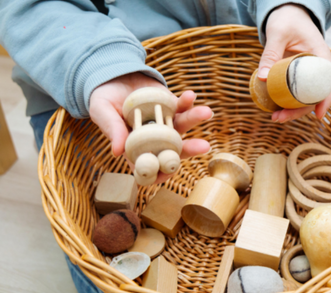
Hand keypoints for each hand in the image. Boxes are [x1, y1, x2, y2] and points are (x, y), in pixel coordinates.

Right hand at [89, 72, 212, 182]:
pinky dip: (187, 101)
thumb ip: (112, 129)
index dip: (160, 173)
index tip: (168, 172)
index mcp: (136, 148)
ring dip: (195, 120)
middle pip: (174, 149)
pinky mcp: (172, 106)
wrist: (114, 77)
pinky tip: (190, 95)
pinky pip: (182, 106)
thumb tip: (117, 152)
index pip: (151, 167)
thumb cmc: (104, 100)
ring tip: (205, 112)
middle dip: (190, 149)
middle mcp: (155, 140)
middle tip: (203, 146)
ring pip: (183, 126)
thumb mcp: (102, 112)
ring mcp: (166, 123)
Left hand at [258, 4, 330, 122]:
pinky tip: (275, 109)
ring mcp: (308, 73)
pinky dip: (287, 102)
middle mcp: (317, 67)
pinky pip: (296, 92)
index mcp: (320, 56)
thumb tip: (262, 78)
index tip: (318, 115)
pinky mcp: (297, 76)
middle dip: (300, 111)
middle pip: (315, 95)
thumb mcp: (277, 34)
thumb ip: (270, 54)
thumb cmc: (287, 20)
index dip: (325, 100)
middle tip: (280, 118)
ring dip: (293, 110)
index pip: (329, 81)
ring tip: (275, 118)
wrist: (287, 13)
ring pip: (305, 97)